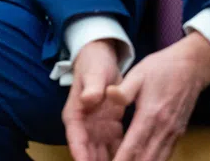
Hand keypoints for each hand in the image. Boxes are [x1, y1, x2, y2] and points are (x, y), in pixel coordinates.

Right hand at [63, 40, 125, 160]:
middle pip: (88, 153)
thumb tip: (88, 99)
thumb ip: (92, 87)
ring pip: (102, 154)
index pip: (76, 140)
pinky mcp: (111, 128)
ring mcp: (97, 129)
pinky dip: (123, 156)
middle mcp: (84, 127)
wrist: (102, 58)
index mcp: (75, 115)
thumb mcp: (93, 74)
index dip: (82, 156)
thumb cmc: (94, 64)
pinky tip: (134, 160)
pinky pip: (116, 147)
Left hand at [107, 32, 209, 160]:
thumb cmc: (161, 69)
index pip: (133, 146)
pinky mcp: (178, 134)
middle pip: (145, 159)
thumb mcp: (138, 74)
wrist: (191, 67)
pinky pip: (165, 155)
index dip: (121, 160)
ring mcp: (173, 133)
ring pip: (157, 160)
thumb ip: (124, 89)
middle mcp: (163, 129)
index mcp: (150, 115)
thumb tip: (108, 95)